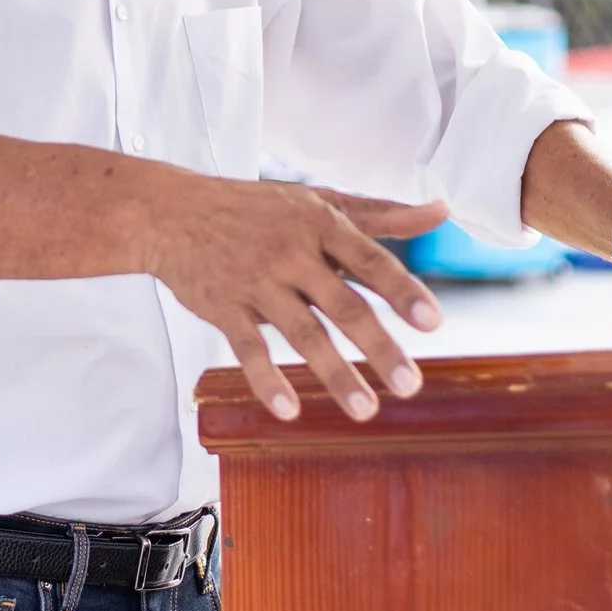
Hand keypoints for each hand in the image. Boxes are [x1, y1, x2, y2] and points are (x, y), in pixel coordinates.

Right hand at [137, 176, 447, 421]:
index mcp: (320, 225)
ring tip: (365, 409)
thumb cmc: (255, 208)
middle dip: (378, 347)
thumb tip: (439, 211)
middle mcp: (290, 253)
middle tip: (409, 385)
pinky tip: (289, 410)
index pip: (370, 261)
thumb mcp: (318, 200)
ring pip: (301, 333)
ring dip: (335, 373)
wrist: (172, 213)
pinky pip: (247, 348)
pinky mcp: (223, 307)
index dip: (402, 292)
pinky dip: (266, 379)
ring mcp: (255, 282)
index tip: (432, 323)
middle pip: (342, 305)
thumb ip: (380, 213)